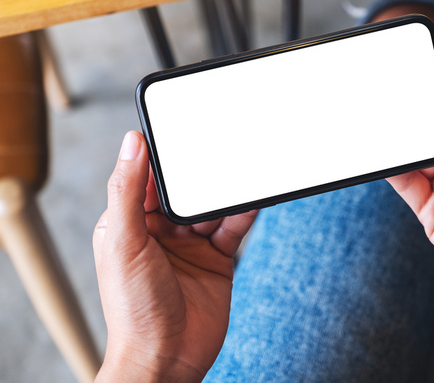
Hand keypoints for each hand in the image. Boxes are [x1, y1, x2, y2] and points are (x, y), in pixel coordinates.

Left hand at [93, 131, 256, 381]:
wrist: (167, 358)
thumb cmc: (133, 309)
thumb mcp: (124, 242)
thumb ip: (128, 191)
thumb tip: (131, 143)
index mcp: (130, 222)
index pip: (149, 177)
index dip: (165, 156)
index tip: (182, 131)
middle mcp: (161, 231)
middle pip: (186, 189)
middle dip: (203, 172)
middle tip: (221, 147)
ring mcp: (191, 245)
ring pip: (213, 206)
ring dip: (225, 192)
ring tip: (242, 172)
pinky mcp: (217, 259)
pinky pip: (233, 227)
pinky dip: (243, 214)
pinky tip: (252, 200)